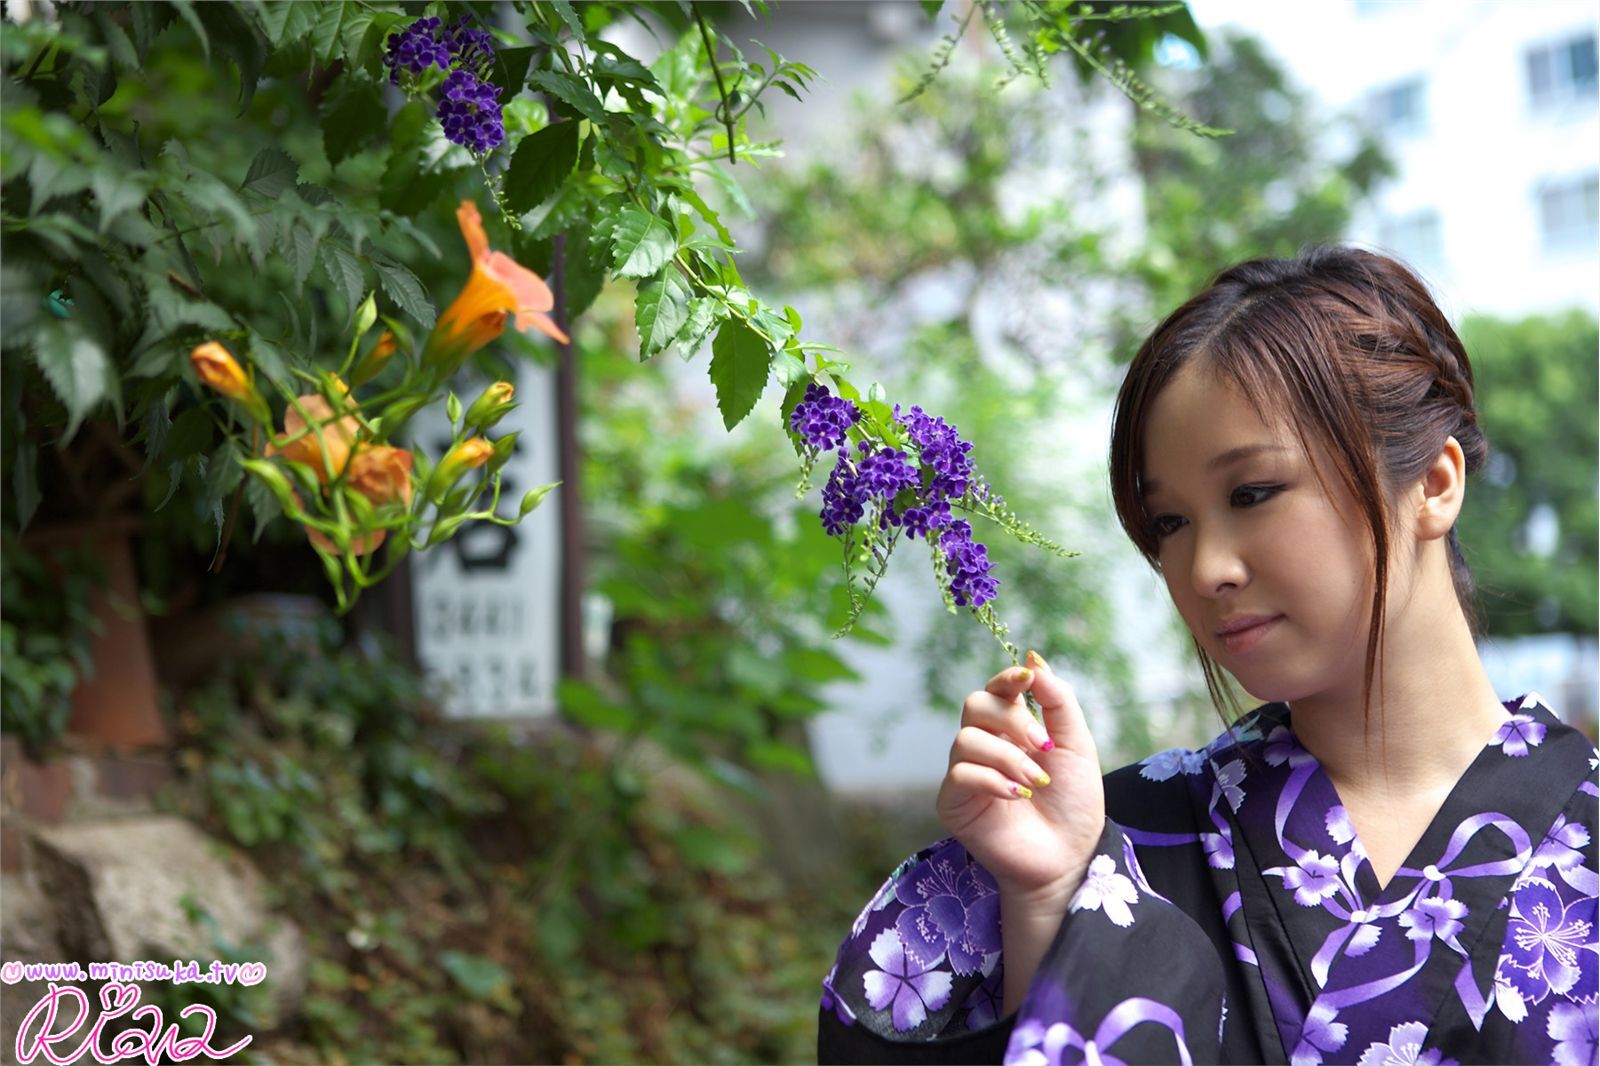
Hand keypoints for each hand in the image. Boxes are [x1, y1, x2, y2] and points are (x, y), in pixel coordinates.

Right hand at [935, 651, 1104, 901]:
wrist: (1069, 856)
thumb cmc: (1074, 804)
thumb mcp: (1077, 746)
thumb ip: (1059, 702)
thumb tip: (1034, 659)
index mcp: (1011, 728)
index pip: (996, 689)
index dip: (1007, 678)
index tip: (1028, 679)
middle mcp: (984, 744)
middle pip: (974, 704)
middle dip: (1011, 719)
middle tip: (1041, 745)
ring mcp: (966, 772)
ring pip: (967, 739)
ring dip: (1007, 756)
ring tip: (1034, 781)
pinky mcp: (954, 801)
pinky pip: (960, 774)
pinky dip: (991, 780)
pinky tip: (1016, 796)